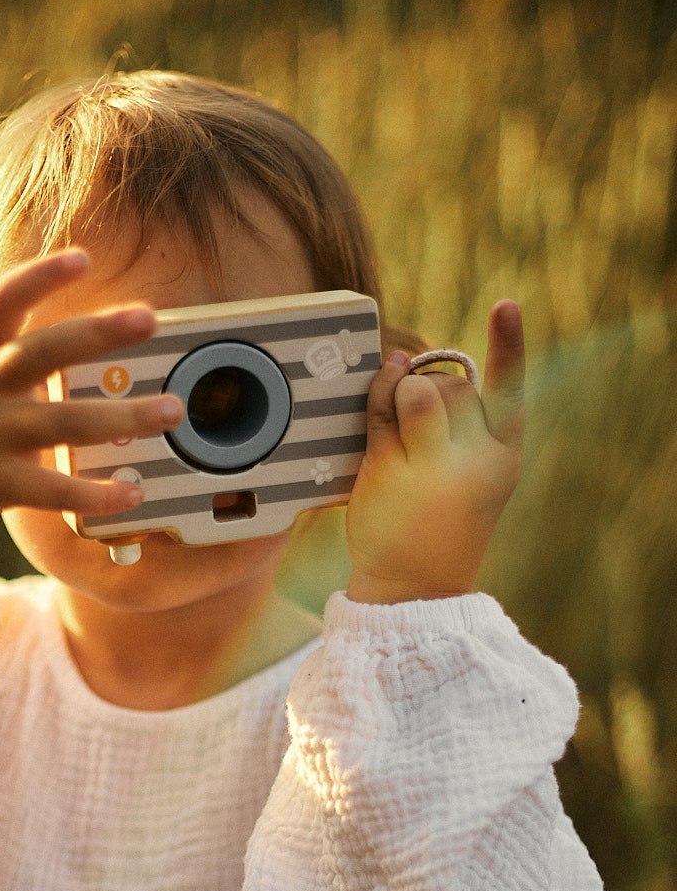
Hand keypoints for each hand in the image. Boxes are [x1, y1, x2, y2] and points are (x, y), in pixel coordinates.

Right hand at [0, 248, 182, 568]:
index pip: (5, 301)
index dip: (42, 276)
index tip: (83, 258)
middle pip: (45, 351)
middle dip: (99, 332)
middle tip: (150, 317)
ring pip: (64, 423)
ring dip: (122, 417)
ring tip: (172, 410)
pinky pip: (54, 489)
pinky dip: (96, 493)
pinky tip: (135, 490)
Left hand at [344, 301, 524, 603]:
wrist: (415, 585)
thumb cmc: (441, 523)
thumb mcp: (473, 474)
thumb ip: (460, 422)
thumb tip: (407, 357)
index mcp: (503, 458)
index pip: (511, 391)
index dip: (510, 345)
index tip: (505, 305)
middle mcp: (474, 461)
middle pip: (457, 385)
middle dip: (436, 387)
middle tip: (422, 424)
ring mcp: (431, 466)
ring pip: (421, 389)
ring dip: (406, 389)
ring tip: (402, 423)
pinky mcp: (389, 469)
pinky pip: (383, 406)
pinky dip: (380, 391)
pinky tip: (383, 386)